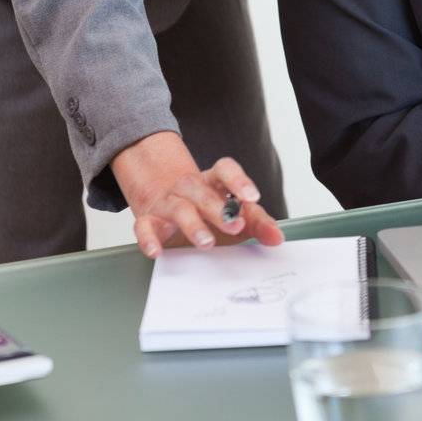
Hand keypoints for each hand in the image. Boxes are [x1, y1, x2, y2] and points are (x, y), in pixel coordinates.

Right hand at [110, 131, 283, 258]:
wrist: (166, 201)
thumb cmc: (207, 210)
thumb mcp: (234, 212)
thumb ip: (258, 222)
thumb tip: (276, 237)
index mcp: (213, 181)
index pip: (225, 169)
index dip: (238, 180)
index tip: (252, 197)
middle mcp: (190, 188)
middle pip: (203, 192)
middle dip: (219, 209)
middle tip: (236, 227)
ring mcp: (168, 202)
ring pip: (179, 208)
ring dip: (193, 225)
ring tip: (207, 243)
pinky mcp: (149, 220)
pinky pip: (144, 226)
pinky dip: (149, 238)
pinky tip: (157, 251)